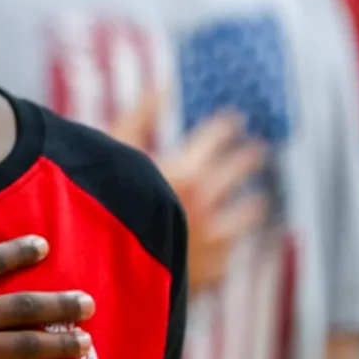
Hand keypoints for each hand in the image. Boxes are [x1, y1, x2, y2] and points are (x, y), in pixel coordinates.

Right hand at [112, 94, 267, 293]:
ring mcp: (213, 241)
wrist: (101, 272)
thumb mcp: (110, 153)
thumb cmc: (98, 204)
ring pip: (245, 217)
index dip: (226, 126)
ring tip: (259, 200)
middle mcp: (206, 204)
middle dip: (248, 157)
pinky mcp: (211, 272)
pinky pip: (231, 253)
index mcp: (185, 171)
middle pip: (238, 173)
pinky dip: (232, 243)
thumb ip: (139, 117)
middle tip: (258, 148)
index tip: (235, 118)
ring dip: (253, 205)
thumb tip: (163, 86)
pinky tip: (231, 242)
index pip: (217, 138)